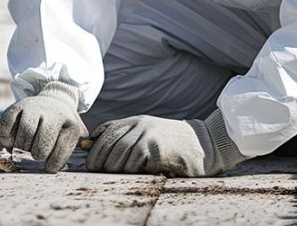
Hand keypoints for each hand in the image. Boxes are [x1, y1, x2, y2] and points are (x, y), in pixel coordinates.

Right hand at [0, 81, 87, 172]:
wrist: (52, 101)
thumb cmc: (60, 126)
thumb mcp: (72, 135)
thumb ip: (69, 152)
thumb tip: (59, 168)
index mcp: (71, 124)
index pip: (61, 152)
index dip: (53, 164)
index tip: (50, 166)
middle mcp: (53, 114)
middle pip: (41, 147)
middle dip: (37, 155)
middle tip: (37, 152)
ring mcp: (33, 108)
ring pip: (23, 139)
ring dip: (21, 149)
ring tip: (26, 145)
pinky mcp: (15, 107)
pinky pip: (4, 131)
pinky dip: (5, 140)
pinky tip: (14, 137)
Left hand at [86, 110, 246, 175]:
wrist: (204, 145)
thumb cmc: (173, 145)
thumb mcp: (148, 135)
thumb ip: (126, 138)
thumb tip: (92, 148)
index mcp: (136, 120)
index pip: (105, 133)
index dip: (95, 150)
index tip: (92, 166)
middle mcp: (140, 124)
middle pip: (109, 145)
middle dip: (101, 163)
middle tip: (102, 175)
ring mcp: (149, 135)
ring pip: (119, 156)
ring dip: (116, 170)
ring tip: (121, 177)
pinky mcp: (156, 148)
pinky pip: (134, 163)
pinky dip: (131, 171)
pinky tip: (139, 174)